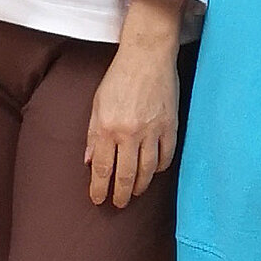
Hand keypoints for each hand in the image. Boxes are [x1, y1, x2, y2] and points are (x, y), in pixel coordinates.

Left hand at [86, 0, 183, 207]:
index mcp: (108, 128)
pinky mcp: (171, 126)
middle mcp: (130, 133)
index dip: (99, 188)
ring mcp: (153, 131)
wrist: (147, 56)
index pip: (103, 169)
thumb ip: (93, 135)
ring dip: (140, 186)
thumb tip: (90, 161)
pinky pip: (166, 156)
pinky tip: (153, 171)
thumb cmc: (119, 78)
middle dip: (120, 194)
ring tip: (134, 192)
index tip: (98, 199)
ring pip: (147, 171)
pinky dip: (159, 168)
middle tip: (118, 203)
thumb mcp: (97, 105)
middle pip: (125, 175)